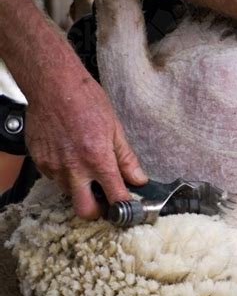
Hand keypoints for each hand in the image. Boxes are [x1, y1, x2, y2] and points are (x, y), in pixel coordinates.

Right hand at [25, 65, 147, 219]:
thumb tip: (139, 180)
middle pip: (85, 211)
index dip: (125, 208)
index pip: (116, 198)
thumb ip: (126, 159)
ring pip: (69, 194)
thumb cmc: (86, 100)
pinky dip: (65, 175)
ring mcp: (54, 167)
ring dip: (80, 190)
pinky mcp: (39, 163)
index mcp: (98, 159)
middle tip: (104, 199)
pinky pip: (55, 180)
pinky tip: (70, 157)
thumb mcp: (115, 128)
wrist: (52, 84)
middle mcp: (74, 168)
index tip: (128, 208)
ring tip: (86, 169)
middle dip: (97, 211)